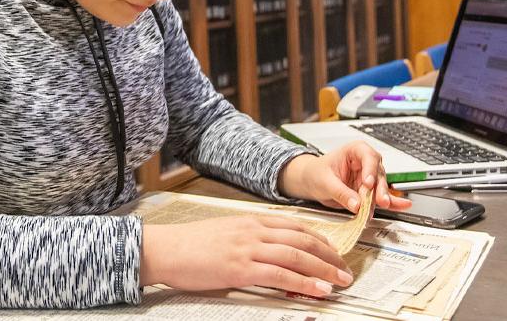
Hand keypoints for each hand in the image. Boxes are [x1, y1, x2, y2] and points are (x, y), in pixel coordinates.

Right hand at [140, 216, 353, 296]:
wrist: (166, 248)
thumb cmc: (191, 244)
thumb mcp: (225, 232)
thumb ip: (249, 239)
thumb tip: (270, 252)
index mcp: (250, 221)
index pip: (294, 226)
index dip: (319, 239)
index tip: (333, 251)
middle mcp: (253, 231)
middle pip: (302, 240)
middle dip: (328, 255)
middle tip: (344, 269)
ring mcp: (247, 249)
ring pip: (296, 256)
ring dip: (323, 270)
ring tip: (340, 281)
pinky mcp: (240, 268)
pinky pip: (280, 275)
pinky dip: (303, 283)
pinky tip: (318, 290)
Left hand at [278, 141, 411, 213]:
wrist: (310, 181)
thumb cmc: (315, 173)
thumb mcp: (324, 182)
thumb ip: (340, 193)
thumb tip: (356, 205)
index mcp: (354, 151)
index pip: (368, 156)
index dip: (370, 169)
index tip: (368, 183)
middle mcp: (365, 163)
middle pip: (377, 173)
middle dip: (379, 187)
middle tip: (378, 200)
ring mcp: (368, 177)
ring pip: (380, 186)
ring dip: (382, 197)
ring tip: (383, 205)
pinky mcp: (368, 192)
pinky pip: (381, 196)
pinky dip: (392, 202)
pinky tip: (402, 205)